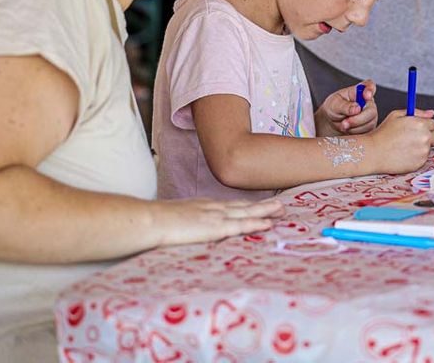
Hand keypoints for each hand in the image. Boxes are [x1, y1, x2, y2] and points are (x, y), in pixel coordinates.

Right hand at [153, 197, 284, 246]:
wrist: (151, 220)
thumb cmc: (156, 221)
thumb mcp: (174, 218)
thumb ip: (184, 222)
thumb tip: (183, 229)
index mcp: (203, 205)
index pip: (230, 205)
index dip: (246, 205)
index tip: (259, 204)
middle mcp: (213, 207)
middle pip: (243, 205)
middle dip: (263, 205)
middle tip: (280, 205)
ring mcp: (215, 216)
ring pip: (247, 212)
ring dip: (266, 211)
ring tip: (282, 210)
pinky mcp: (215, 228)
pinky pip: (241, 225)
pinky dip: (256, 224)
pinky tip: (269, 224)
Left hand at [319, 80, 377, 134]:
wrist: (332, 121)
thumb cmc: (334, 108)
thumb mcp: (334, 104)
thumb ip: (345, 105)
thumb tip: (357, 108)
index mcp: (359, 91)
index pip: (369, 86)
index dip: (370, 90)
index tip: (366, 96)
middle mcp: (368, 102)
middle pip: (371, 110)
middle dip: (358, 118)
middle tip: (345, 122)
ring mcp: (370, 115)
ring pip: (369, 123)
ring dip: (354, 126)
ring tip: (343, 124)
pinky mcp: (370, 126)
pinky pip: (367, 131)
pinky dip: (355, 132)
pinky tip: (348, 129)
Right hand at [368, 109, 433, 174]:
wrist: (373, 152)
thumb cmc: (383, 133)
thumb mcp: (396, 115)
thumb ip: (417, 112)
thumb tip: (431, 113)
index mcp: (420, 124)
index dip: (425, 126)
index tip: (417, 129)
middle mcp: (425, 138)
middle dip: (430, 137)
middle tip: (415, 138)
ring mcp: (423, 152)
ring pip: (429, 148)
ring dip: (421, 147)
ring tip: (404, 147)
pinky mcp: (419, 164)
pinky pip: (422, 159)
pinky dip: (416, 157)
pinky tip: (403, 155)